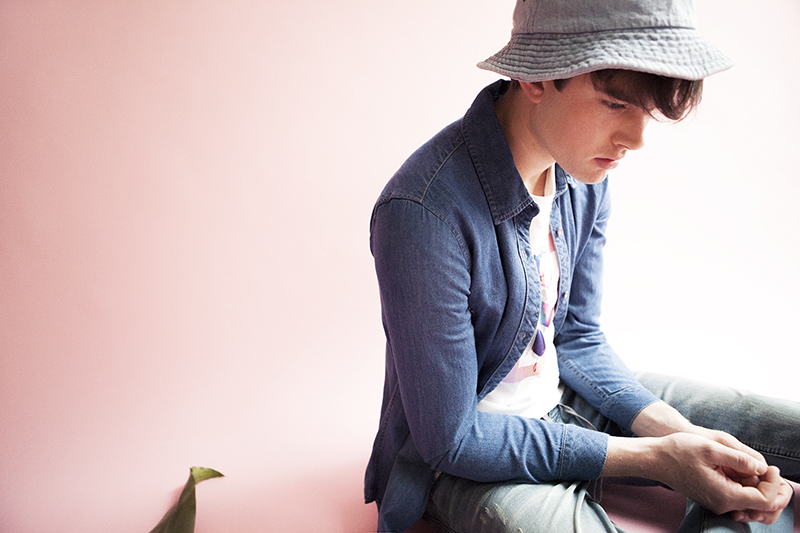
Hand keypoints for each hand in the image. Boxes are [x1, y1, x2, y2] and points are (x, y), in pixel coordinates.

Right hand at [655, 433, 790, 519]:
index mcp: (724, 495)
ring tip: (753, 465)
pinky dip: (746, 484)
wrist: (655, 459)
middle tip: (767, 467)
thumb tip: (762, 467)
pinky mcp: (714, 497)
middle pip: (760, 504)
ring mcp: (718, 502)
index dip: (773, 484)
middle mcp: (723, 504)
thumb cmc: (678, 450)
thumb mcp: (710, 447)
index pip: (765, 500)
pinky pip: (738, 495)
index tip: (769, 466)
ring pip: (750, 500)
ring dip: (758, 485)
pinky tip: (740, 468)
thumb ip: (739, 458)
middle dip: (769, 487)